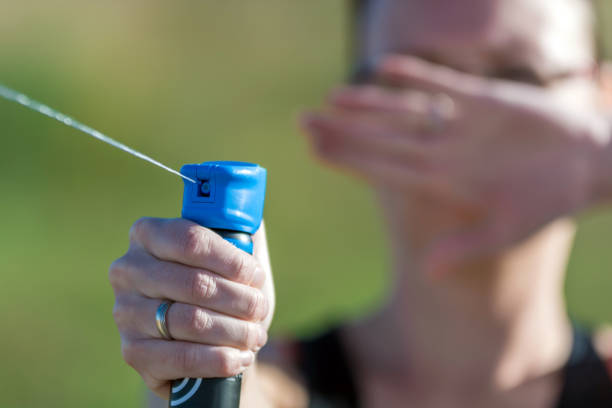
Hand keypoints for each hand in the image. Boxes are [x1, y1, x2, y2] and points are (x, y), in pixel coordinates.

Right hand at [109, 218, 273, 397]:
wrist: (205, 340)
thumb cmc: (222, 289)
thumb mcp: (233, 255)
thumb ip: (241, 231)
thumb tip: (250, 221)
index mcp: (148, 235)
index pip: (191, 240)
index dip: (231, 259)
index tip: (255, 275)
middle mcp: (128, 270)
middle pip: (195, 283)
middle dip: (239, 299)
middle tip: (259, 309)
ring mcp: (125, 313)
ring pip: (192, 321)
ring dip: (235, 331)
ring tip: (256, 335)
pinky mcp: (133, 352)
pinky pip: (182, 358)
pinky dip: (219, 359)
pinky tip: (240, 358)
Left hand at [302, 55, 611, 274]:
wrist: (583, 166)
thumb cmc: (546, 203)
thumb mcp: (508, 230)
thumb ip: (466, 245)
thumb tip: (429, 273)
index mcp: (441, 181)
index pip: (382, 168)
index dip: (348, 159)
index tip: (313, 150)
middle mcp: (442, 152)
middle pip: (381, 139)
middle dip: (342, 131)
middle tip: (301, 121)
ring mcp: (459, 126)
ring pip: (404, 112)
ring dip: (369, 104)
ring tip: (333, 97)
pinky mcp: (483, 100)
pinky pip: (444, 86)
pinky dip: (419, 76)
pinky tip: (387, 67)